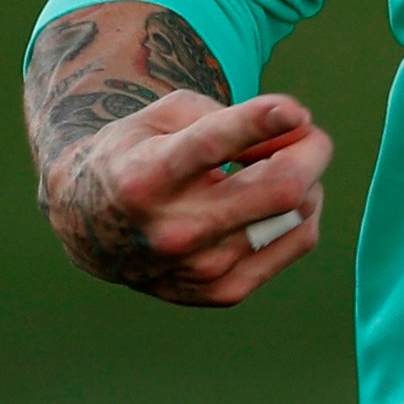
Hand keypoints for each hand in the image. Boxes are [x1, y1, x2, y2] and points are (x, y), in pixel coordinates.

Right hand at [41, 87, 332, 307]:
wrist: (93, 228)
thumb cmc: (138, 155)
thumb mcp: (164, 116)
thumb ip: (227, 114)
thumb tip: (296, 127)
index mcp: (147, 177)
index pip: (211, 146)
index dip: (258, 124)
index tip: (294, 111)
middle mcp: (173, 229)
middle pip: (280, 189)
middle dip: (311, 149)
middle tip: (304, 131)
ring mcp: (200, 269)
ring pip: (298, 214)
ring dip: (306, 178)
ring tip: (276, 165)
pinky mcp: (222, 292)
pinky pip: (298, 241)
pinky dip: (302, 210)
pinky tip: (276, 198)